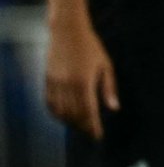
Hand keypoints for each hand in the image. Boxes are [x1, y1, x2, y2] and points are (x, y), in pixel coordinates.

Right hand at [44, 20, 118, 138]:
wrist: (67, 30)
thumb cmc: (91, 46)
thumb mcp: (106, 64)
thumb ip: (109, 87)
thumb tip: (114, 108)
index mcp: (84, 81)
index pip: (88, 111)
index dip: (93, 126)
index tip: (98, 135)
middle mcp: (67, 85)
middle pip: (74, 114)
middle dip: (83, 126)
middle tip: (91, 131)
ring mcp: (55, 83)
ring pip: (61, 112)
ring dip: (70, 122)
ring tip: (80, 125)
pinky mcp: (47, 80)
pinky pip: (50, 104)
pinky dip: (57, 113)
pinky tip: (65, 116)